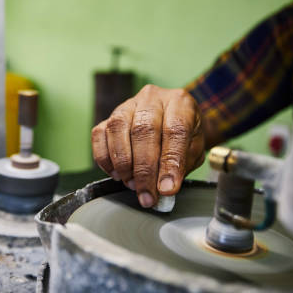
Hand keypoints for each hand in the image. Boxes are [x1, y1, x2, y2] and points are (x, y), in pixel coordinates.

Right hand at [91, 85, 205, 207]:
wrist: (169, 120)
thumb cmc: (183, 137)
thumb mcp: (193, 150)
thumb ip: (182, 166)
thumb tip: (164, 188)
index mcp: (179, 102)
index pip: (175, 130)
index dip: (169, 162)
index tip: (166, 189)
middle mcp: (151, 98)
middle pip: (143, 130)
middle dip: (144, 169)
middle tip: (147, 195)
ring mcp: (126, 105)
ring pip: (118, 129)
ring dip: (123, 164)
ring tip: (132, 185)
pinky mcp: (108, 116)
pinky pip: (99, 135)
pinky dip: (105, 159)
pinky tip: (117, 173)